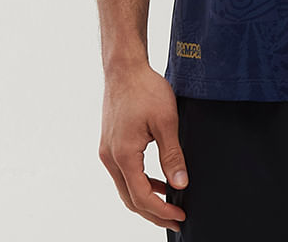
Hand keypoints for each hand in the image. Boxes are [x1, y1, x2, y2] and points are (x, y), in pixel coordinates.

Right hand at [98, 64, 187, 229]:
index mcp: (124, 155)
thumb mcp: (166, 121)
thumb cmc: (144, 89)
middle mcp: (110, 157)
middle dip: (153, 213)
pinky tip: (157, 181)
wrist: (125, 69)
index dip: (161, 211)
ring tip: (169, 203)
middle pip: (130, 199)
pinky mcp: (110, 144)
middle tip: (176, 219)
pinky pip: (124, 173)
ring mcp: (107, 151)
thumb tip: (180, 183)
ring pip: (125, 188)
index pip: (142, 197)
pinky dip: (139, 183)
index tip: (179, 216)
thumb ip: (172, 155)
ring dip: (146, 199)